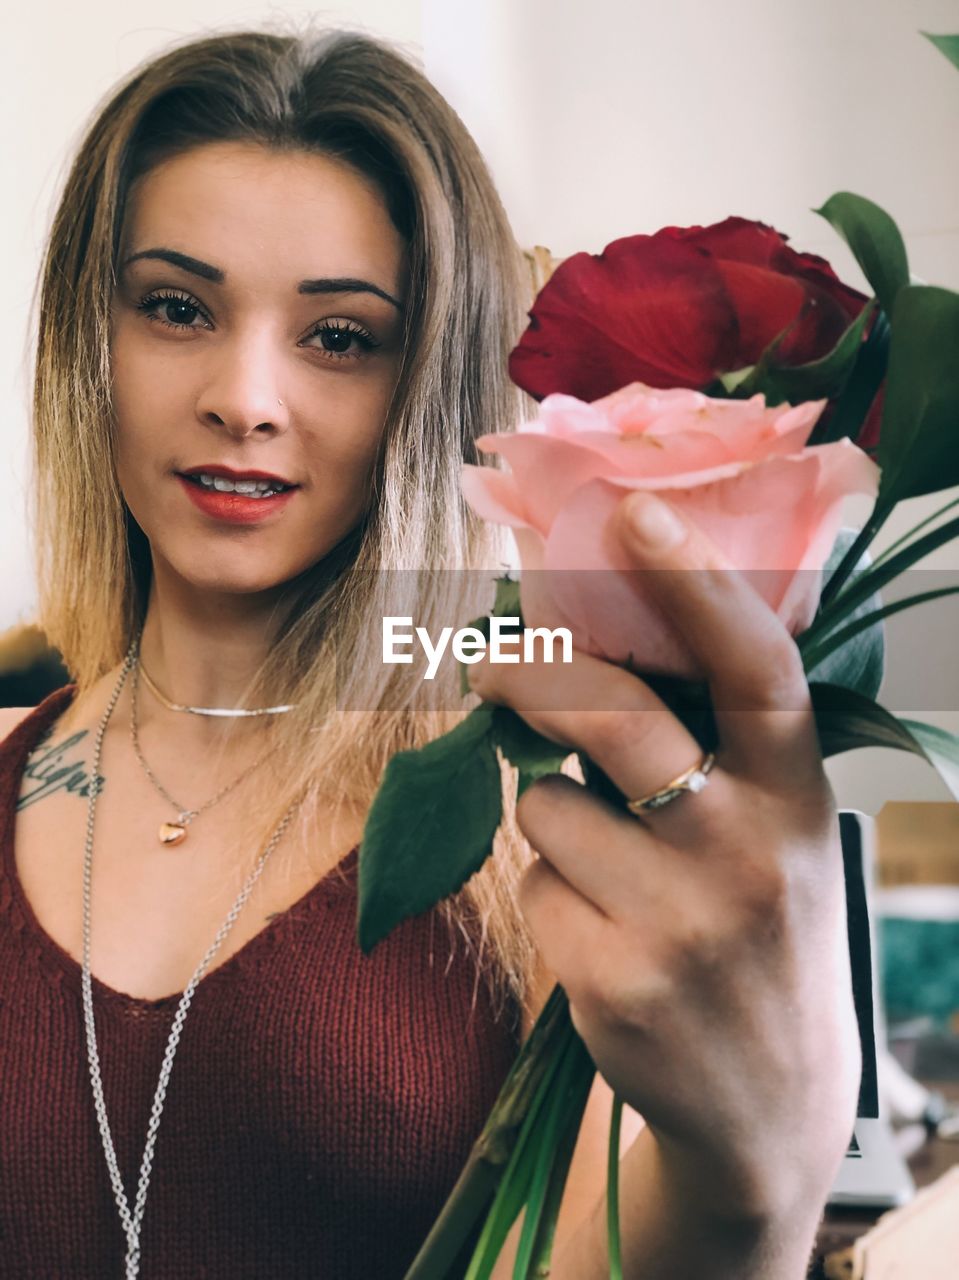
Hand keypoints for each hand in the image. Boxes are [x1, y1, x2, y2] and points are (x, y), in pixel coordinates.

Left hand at [467, 489, 861, 1224]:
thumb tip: (587, 650)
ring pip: (545, 808)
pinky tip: (606, 938)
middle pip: (610, 716)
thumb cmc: (763, 931)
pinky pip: (533, 887)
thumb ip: (713, 750)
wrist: (772, 1102)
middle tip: (490, 667)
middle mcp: (748, 854)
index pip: (756, 668)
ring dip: (553, 821)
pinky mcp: (614, 982)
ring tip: (614, 873)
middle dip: (532, 675)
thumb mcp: (778, 833)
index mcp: (797, 797)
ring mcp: (681, 926)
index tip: (632, 512)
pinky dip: (551, 895)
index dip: (694, 582)